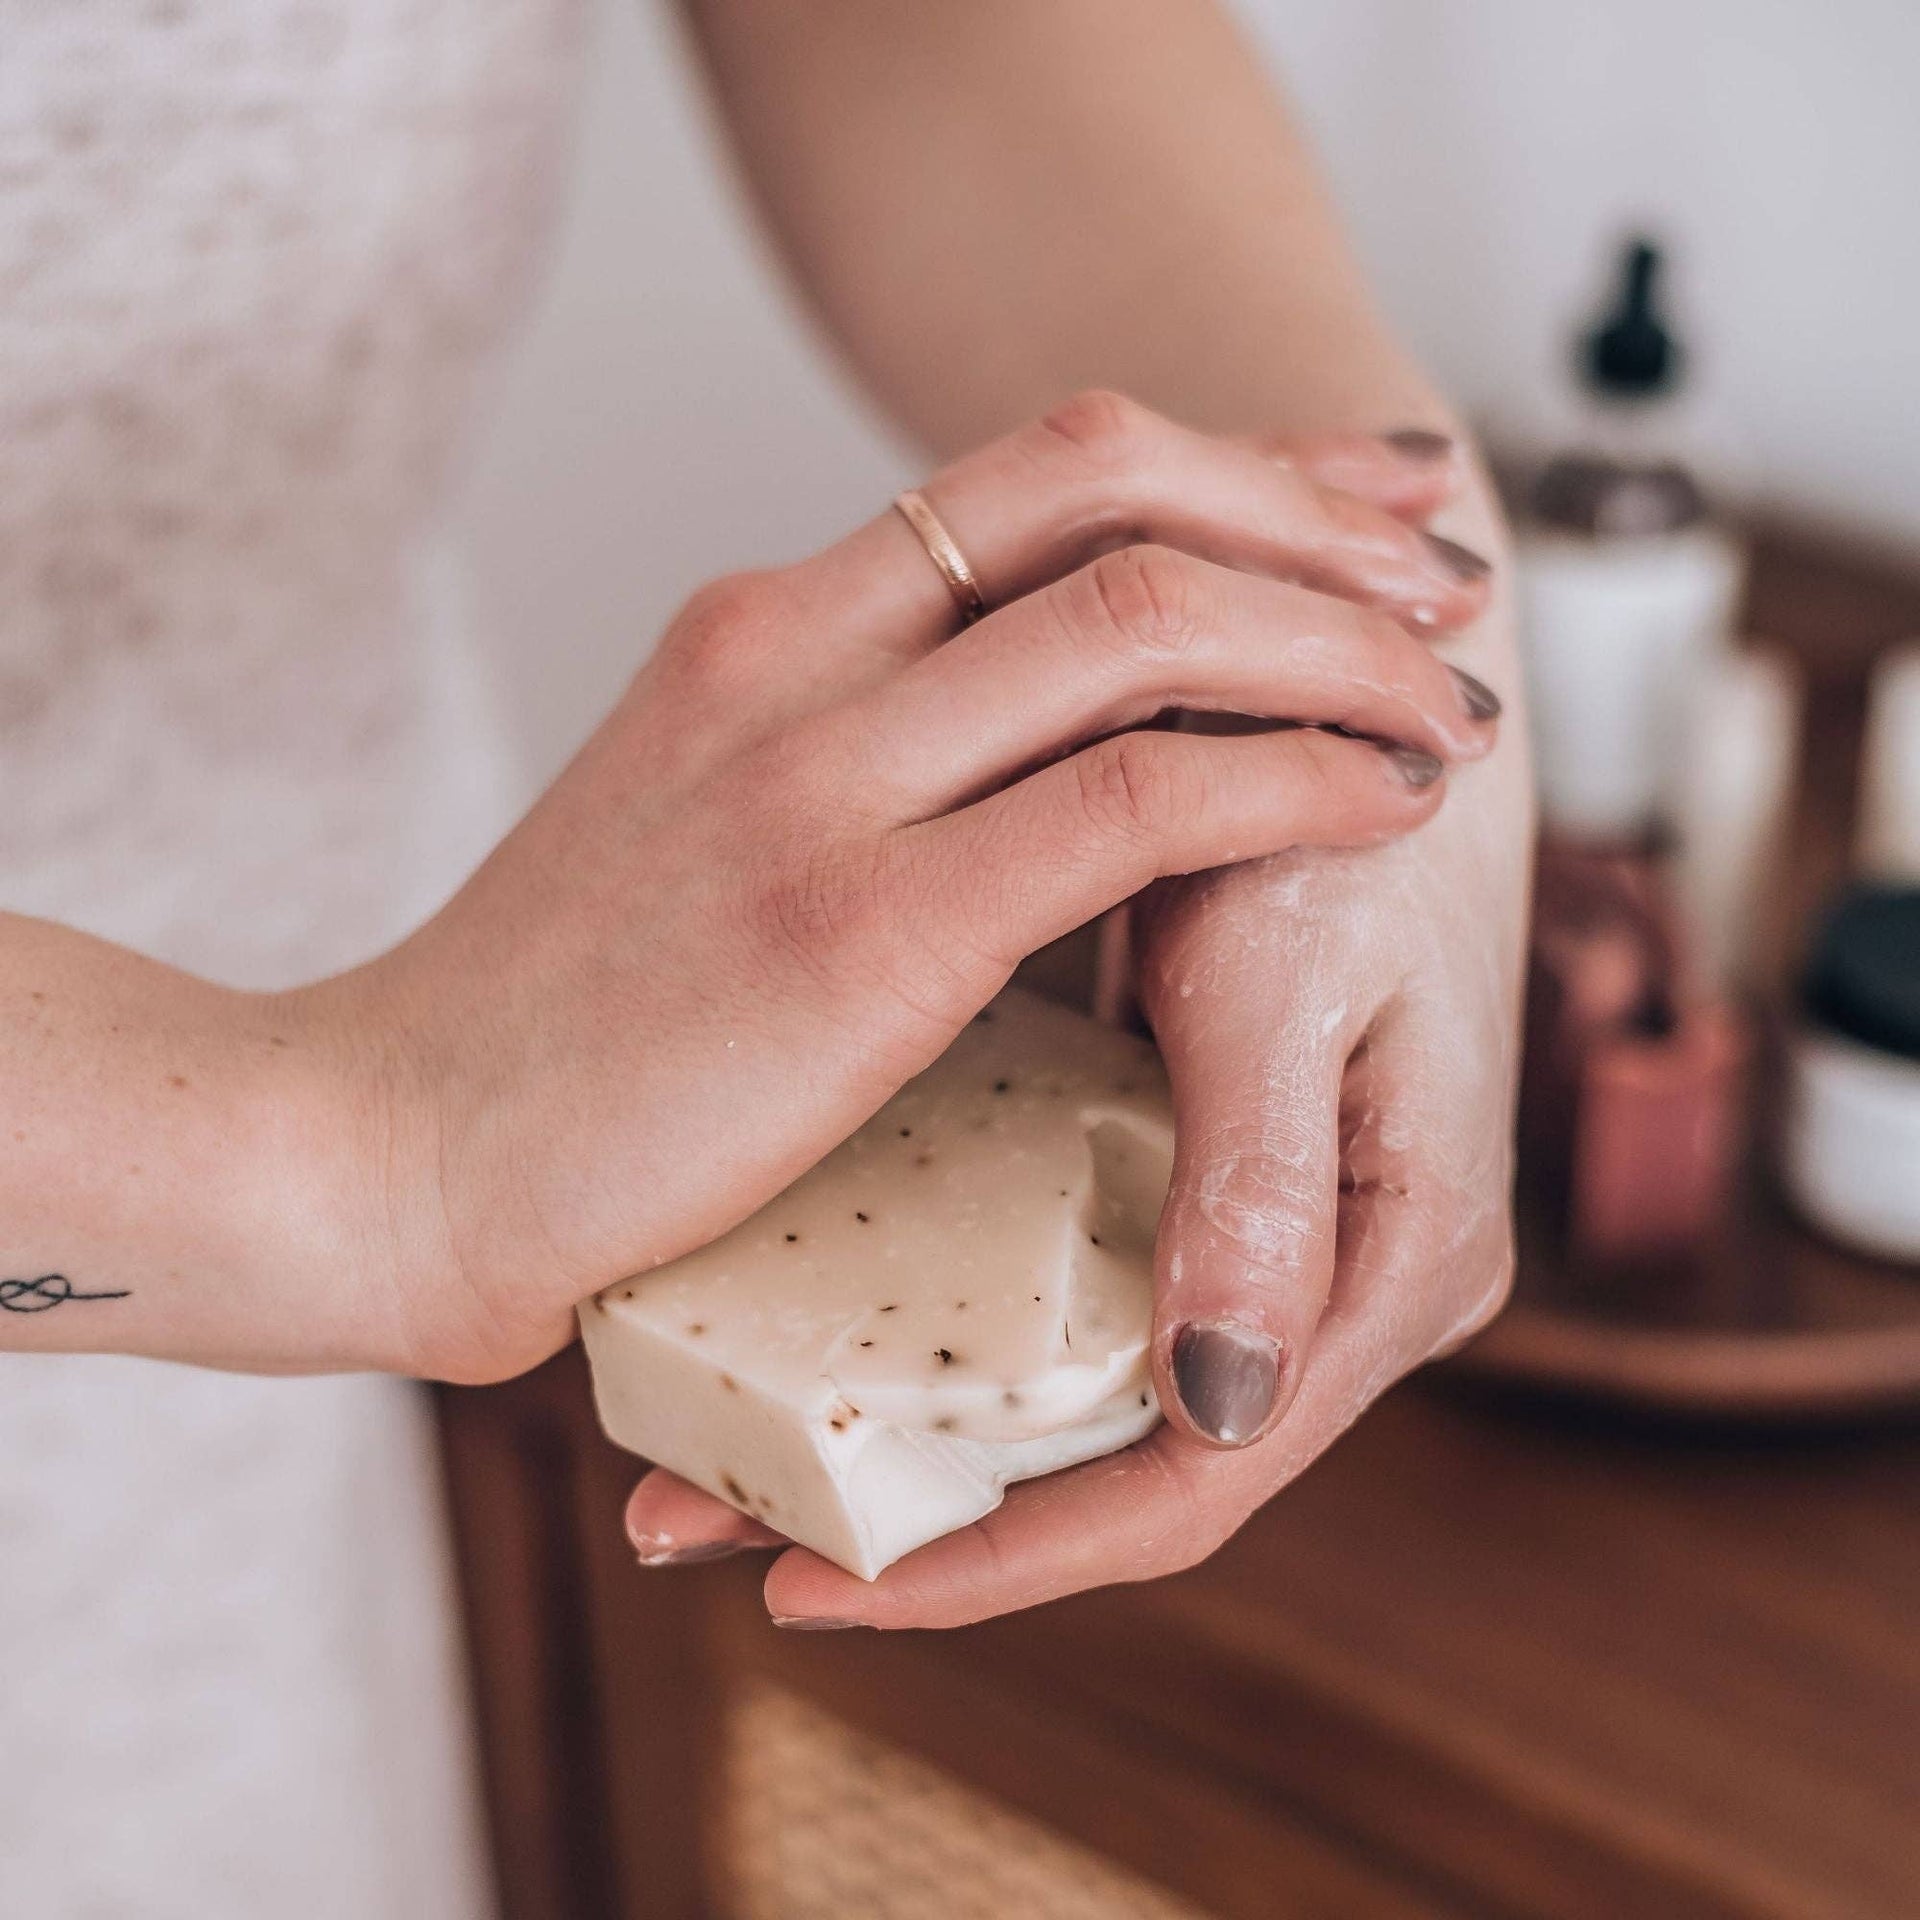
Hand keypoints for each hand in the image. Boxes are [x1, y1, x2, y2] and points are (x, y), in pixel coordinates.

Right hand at [623, 411, 1523, 1615]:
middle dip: (1304, 512)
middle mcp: (793, 658)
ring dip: (1332, 639)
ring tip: (1442, 696)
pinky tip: (1379, 803)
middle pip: (1108, 483)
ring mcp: (827, 779)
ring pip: (1147, 618)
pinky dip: (1289, 780)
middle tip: (1430, 570)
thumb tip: (970, 784)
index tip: (1336, 508)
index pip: (1027, 474)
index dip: (1215, 466)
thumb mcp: (683, 842)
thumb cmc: (533, 1036)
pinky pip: (1138, 799)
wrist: (373, 1153)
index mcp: (758, 637)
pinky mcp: (867, 928)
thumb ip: (822, 778)